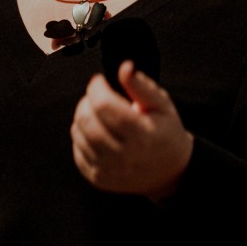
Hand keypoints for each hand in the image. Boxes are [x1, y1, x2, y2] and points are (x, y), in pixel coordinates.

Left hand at [71, 60, 193, 200]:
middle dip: (87, 100)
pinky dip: (82, 135)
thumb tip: (124, 67)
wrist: (169, 172)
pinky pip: (77, 149)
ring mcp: (109, 171)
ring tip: (98, 112)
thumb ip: (141, 85)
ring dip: (83, 116)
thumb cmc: (164, 132)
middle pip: (87, 120)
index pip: (104, 105)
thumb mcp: (162, 105)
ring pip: (78, 133)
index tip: (99, 80)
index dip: (96, 87)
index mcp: (142, 136)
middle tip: (97, 96)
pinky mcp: (98, 179)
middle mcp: (124, 157)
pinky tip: (97, 131)